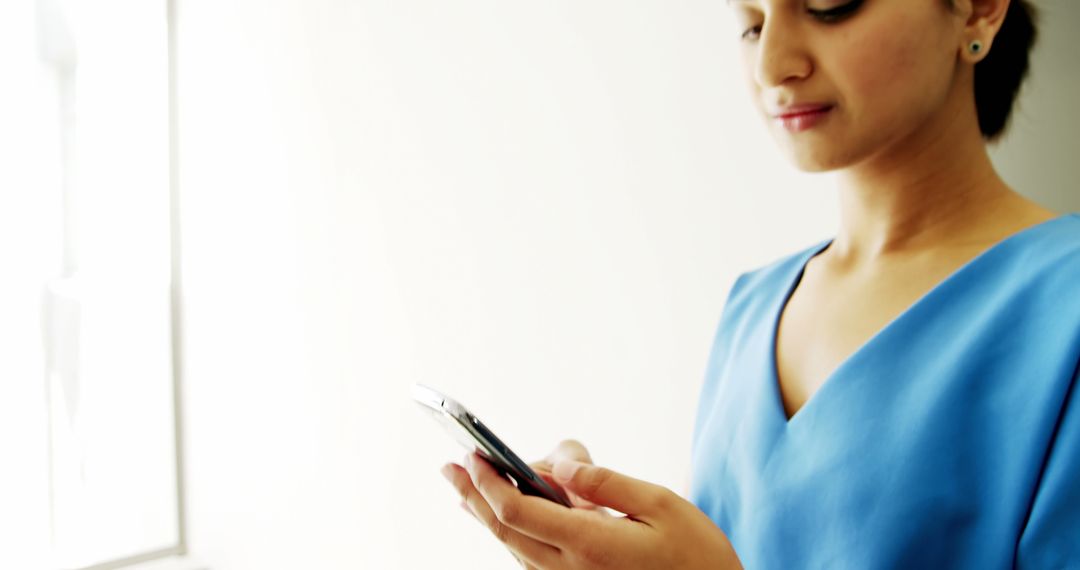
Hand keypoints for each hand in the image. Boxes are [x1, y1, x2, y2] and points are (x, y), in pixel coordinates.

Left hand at [440, 440, 742, 568]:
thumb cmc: (696, 554)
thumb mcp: (660, 504)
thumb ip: (605, 482)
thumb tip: (560, 462)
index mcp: (591, 545)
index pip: (519, 512)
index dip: (489, 483)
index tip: (472, 455)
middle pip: (506, 531)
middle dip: (473, 496)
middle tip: (448, 467)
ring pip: (516, 548)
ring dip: (488, 515)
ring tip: (466, 488)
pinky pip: (534, 560)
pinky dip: (514, 533)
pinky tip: (506, 517)